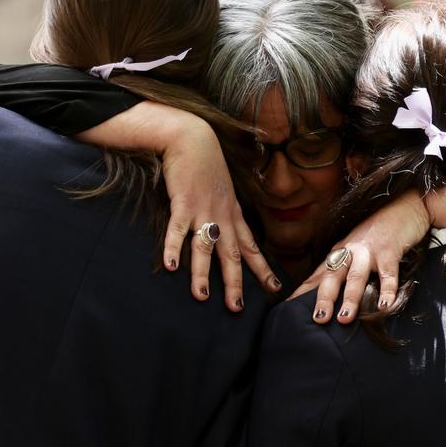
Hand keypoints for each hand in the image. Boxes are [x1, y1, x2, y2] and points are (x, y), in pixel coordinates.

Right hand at [158, 119, 281, 310]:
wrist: (193, 138)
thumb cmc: (206, 165)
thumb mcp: (224, 190)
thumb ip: (224, 212)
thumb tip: (224, 231)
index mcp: (233, 215)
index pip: (252, 247)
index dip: (262, 269)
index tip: (274, 288)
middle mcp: (222, 216)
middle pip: (231, 255)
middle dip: (235, 283)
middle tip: (237, 308)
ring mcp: (203, 210)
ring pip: (205, 247)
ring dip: (203, 273)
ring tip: (202, 297)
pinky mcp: (183, 203)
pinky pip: (177, 230)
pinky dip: (173, 248)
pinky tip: (170, 267)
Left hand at [289, 187, 430, 324]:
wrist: (402, 207)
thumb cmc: (377, 233)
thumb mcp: (355, 250)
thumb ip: (344, 271)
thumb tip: (330, 297)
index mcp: (339, 253)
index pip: (317, 275)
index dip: (303, 291)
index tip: (288, 308)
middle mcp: (349, 252)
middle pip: (332, 276)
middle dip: (323, 298)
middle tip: (317, 320)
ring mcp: (368, 252)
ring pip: (356, 276)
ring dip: (350, 297)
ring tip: (344, 319)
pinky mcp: (389, 252)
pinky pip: (388, 274)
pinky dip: (387, 290)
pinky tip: (385, 306)